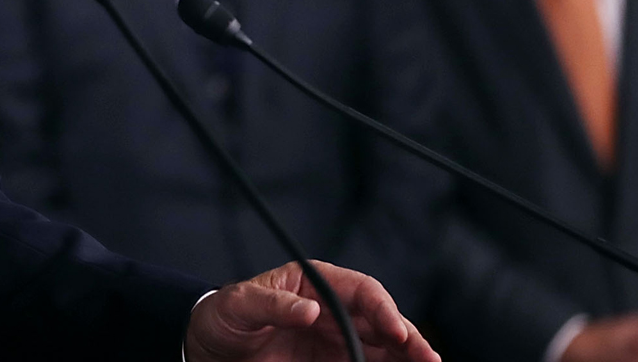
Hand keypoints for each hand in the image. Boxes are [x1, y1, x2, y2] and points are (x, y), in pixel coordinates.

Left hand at [184, 260, 439, 361]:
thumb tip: (309, 309)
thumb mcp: (239, 303)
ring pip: (384, 348)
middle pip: (384, 322)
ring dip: (405, 358)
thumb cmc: (224, 315)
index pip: (364, 291)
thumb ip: (272, 304)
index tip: (396, 332)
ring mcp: (336, 339)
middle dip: (409, 339)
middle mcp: (334, 309)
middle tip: (428, 359)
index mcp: (317, 282)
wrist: (209, 347)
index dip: (385, 309)